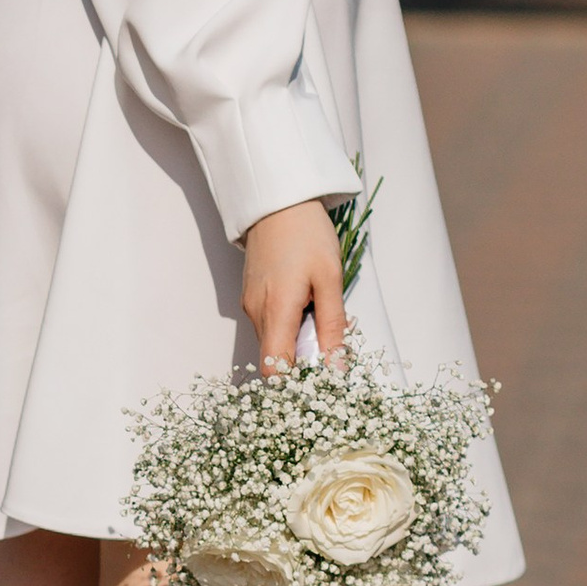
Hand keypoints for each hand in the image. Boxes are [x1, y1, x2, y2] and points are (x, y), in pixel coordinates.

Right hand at [241, 197, 345, 375]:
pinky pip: (270, 325)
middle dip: (302, 363)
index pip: (274, 369)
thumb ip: (332, 328)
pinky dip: (289, 327)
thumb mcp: (330, 280)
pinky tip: (308, 308)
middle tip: (331, 349)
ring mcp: (250, 304)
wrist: (279, 200)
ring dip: (298, 343)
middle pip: (275, 358)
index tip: (319, 385)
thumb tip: (336, 369)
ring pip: (274, 342)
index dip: (294, 385)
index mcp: (276, 311)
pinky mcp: (252, 295)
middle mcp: (256, 313)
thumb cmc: (307, 235)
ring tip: (322, 320)